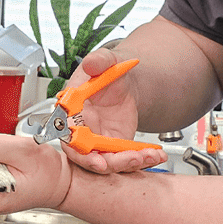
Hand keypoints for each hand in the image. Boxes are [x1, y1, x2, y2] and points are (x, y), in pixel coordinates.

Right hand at [60, 48, 162, 174]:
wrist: (122, 81)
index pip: (67, 133)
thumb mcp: (106, 61)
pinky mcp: (113, 146)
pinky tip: (155, 155)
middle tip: (126, 160)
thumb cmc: (106, 72)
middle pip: (85, 155)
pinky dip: (140, 159)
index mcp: (70, 108)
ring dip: (127, 162)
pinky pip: (123, 158)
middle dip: (104, 163)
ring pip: (106, 161)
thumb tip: (91, 63)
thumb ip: (99, 60)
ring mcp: (96, 139)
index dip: (78, 148)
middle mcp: (80, 128)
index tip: (94, 156)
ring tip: (147, 156)